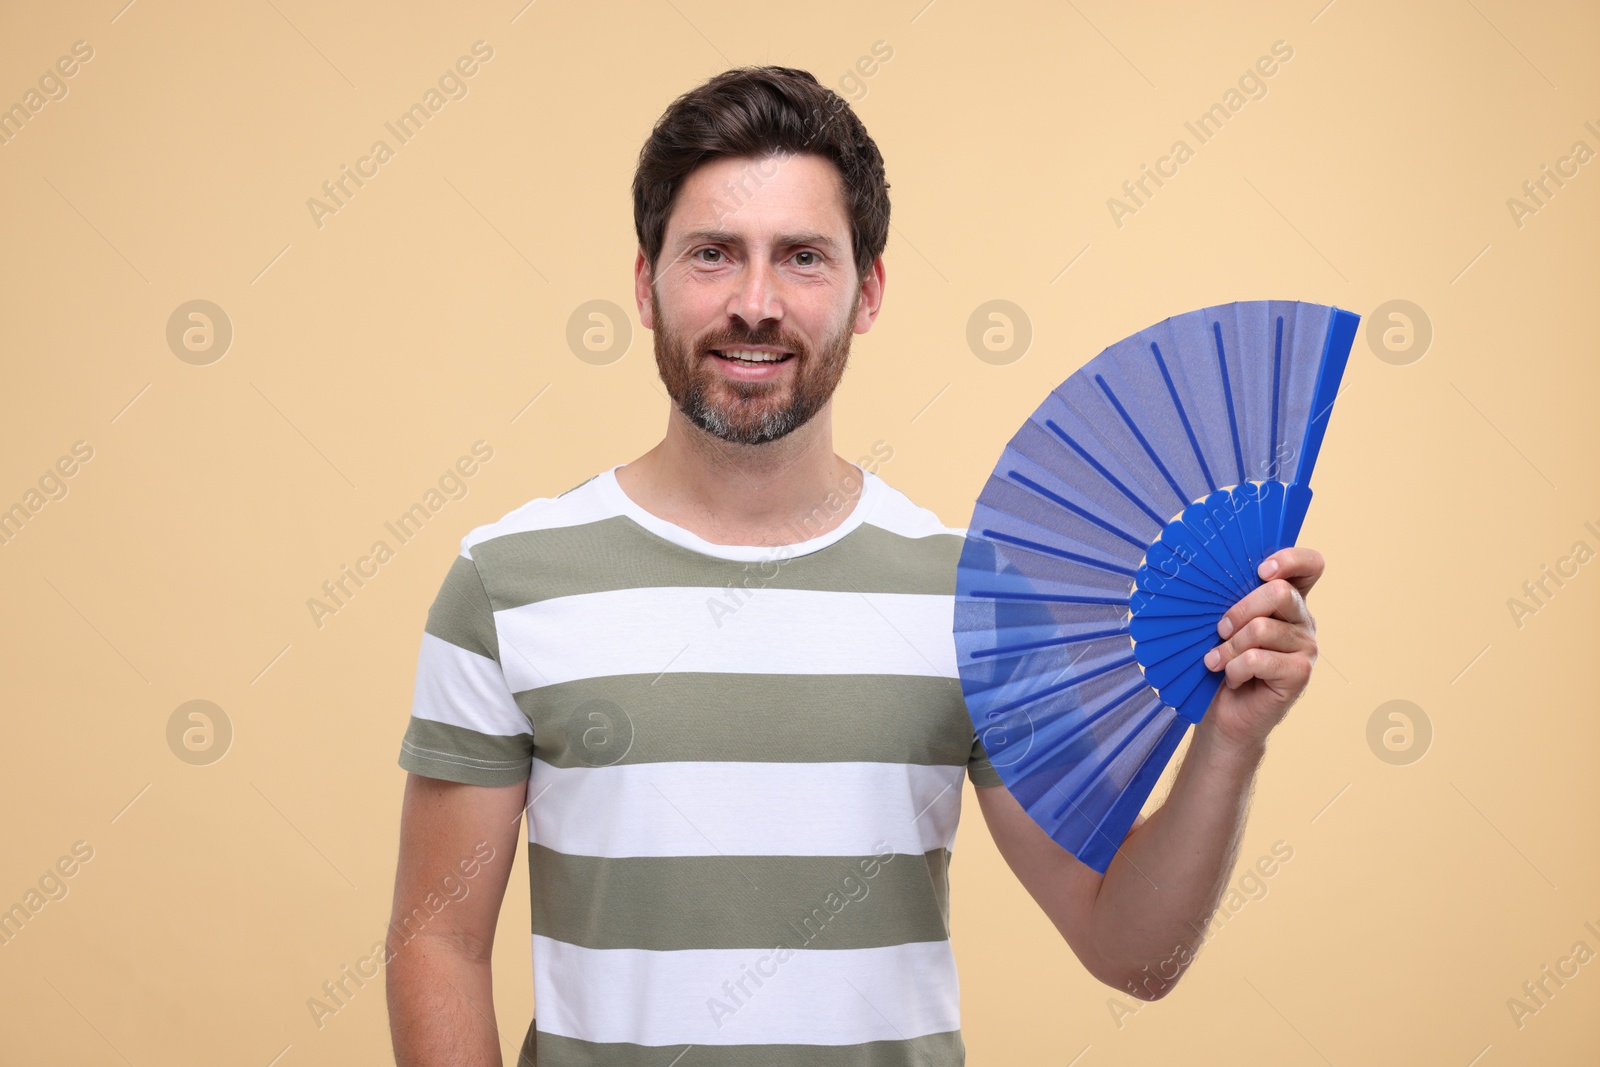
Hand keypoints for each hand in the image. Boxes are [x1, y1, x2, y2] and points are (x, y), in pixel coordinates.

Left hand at [1200, 547, 1322, 753]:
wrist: (1224, 713)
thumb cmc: (1221, 662)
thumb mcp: (1224, 624)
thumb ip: (1231, 599)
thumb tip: (1209, 574)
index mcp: (1288, 600)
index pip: (1310, 565)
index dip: (1290, 560)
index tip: (1261, 571)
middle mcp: (1302, 620)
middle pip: (1279, 592)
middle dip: (1238, 610)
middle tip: (1219, 630)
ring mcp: (1306, 647)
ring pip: (1262, 629)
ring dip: (1229, 647)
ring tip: (1217, 661)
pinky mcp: (1300, 673)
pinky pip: (1257, 659)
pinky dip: (1234, 669)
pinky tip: (1232, 677)